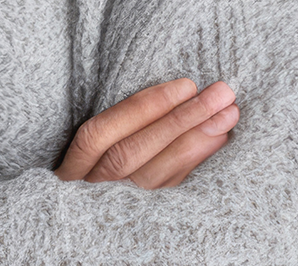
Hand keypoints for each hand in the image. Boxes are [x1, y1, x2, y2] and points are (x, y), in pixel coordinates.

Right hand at [54, 77, 238, 188]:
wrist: (73, 195)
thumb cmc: (100, 137)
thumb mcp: (97, 118)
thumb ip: (125, 108)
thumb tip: (179, 85)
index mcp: (69, 162)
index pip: (99, 135)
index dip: (143, 109)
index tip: (186, 85)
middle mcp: (86, 185)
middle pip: (130, 156)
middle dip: (180, 122)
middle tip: (222, 94)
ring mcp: (113, 202)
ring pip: (153, 178)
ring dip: (196, 141)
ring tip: (228, 115)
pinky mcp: (142, 213)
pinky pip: (170, 188)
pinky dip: (197, 160)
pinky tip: (220, 138)